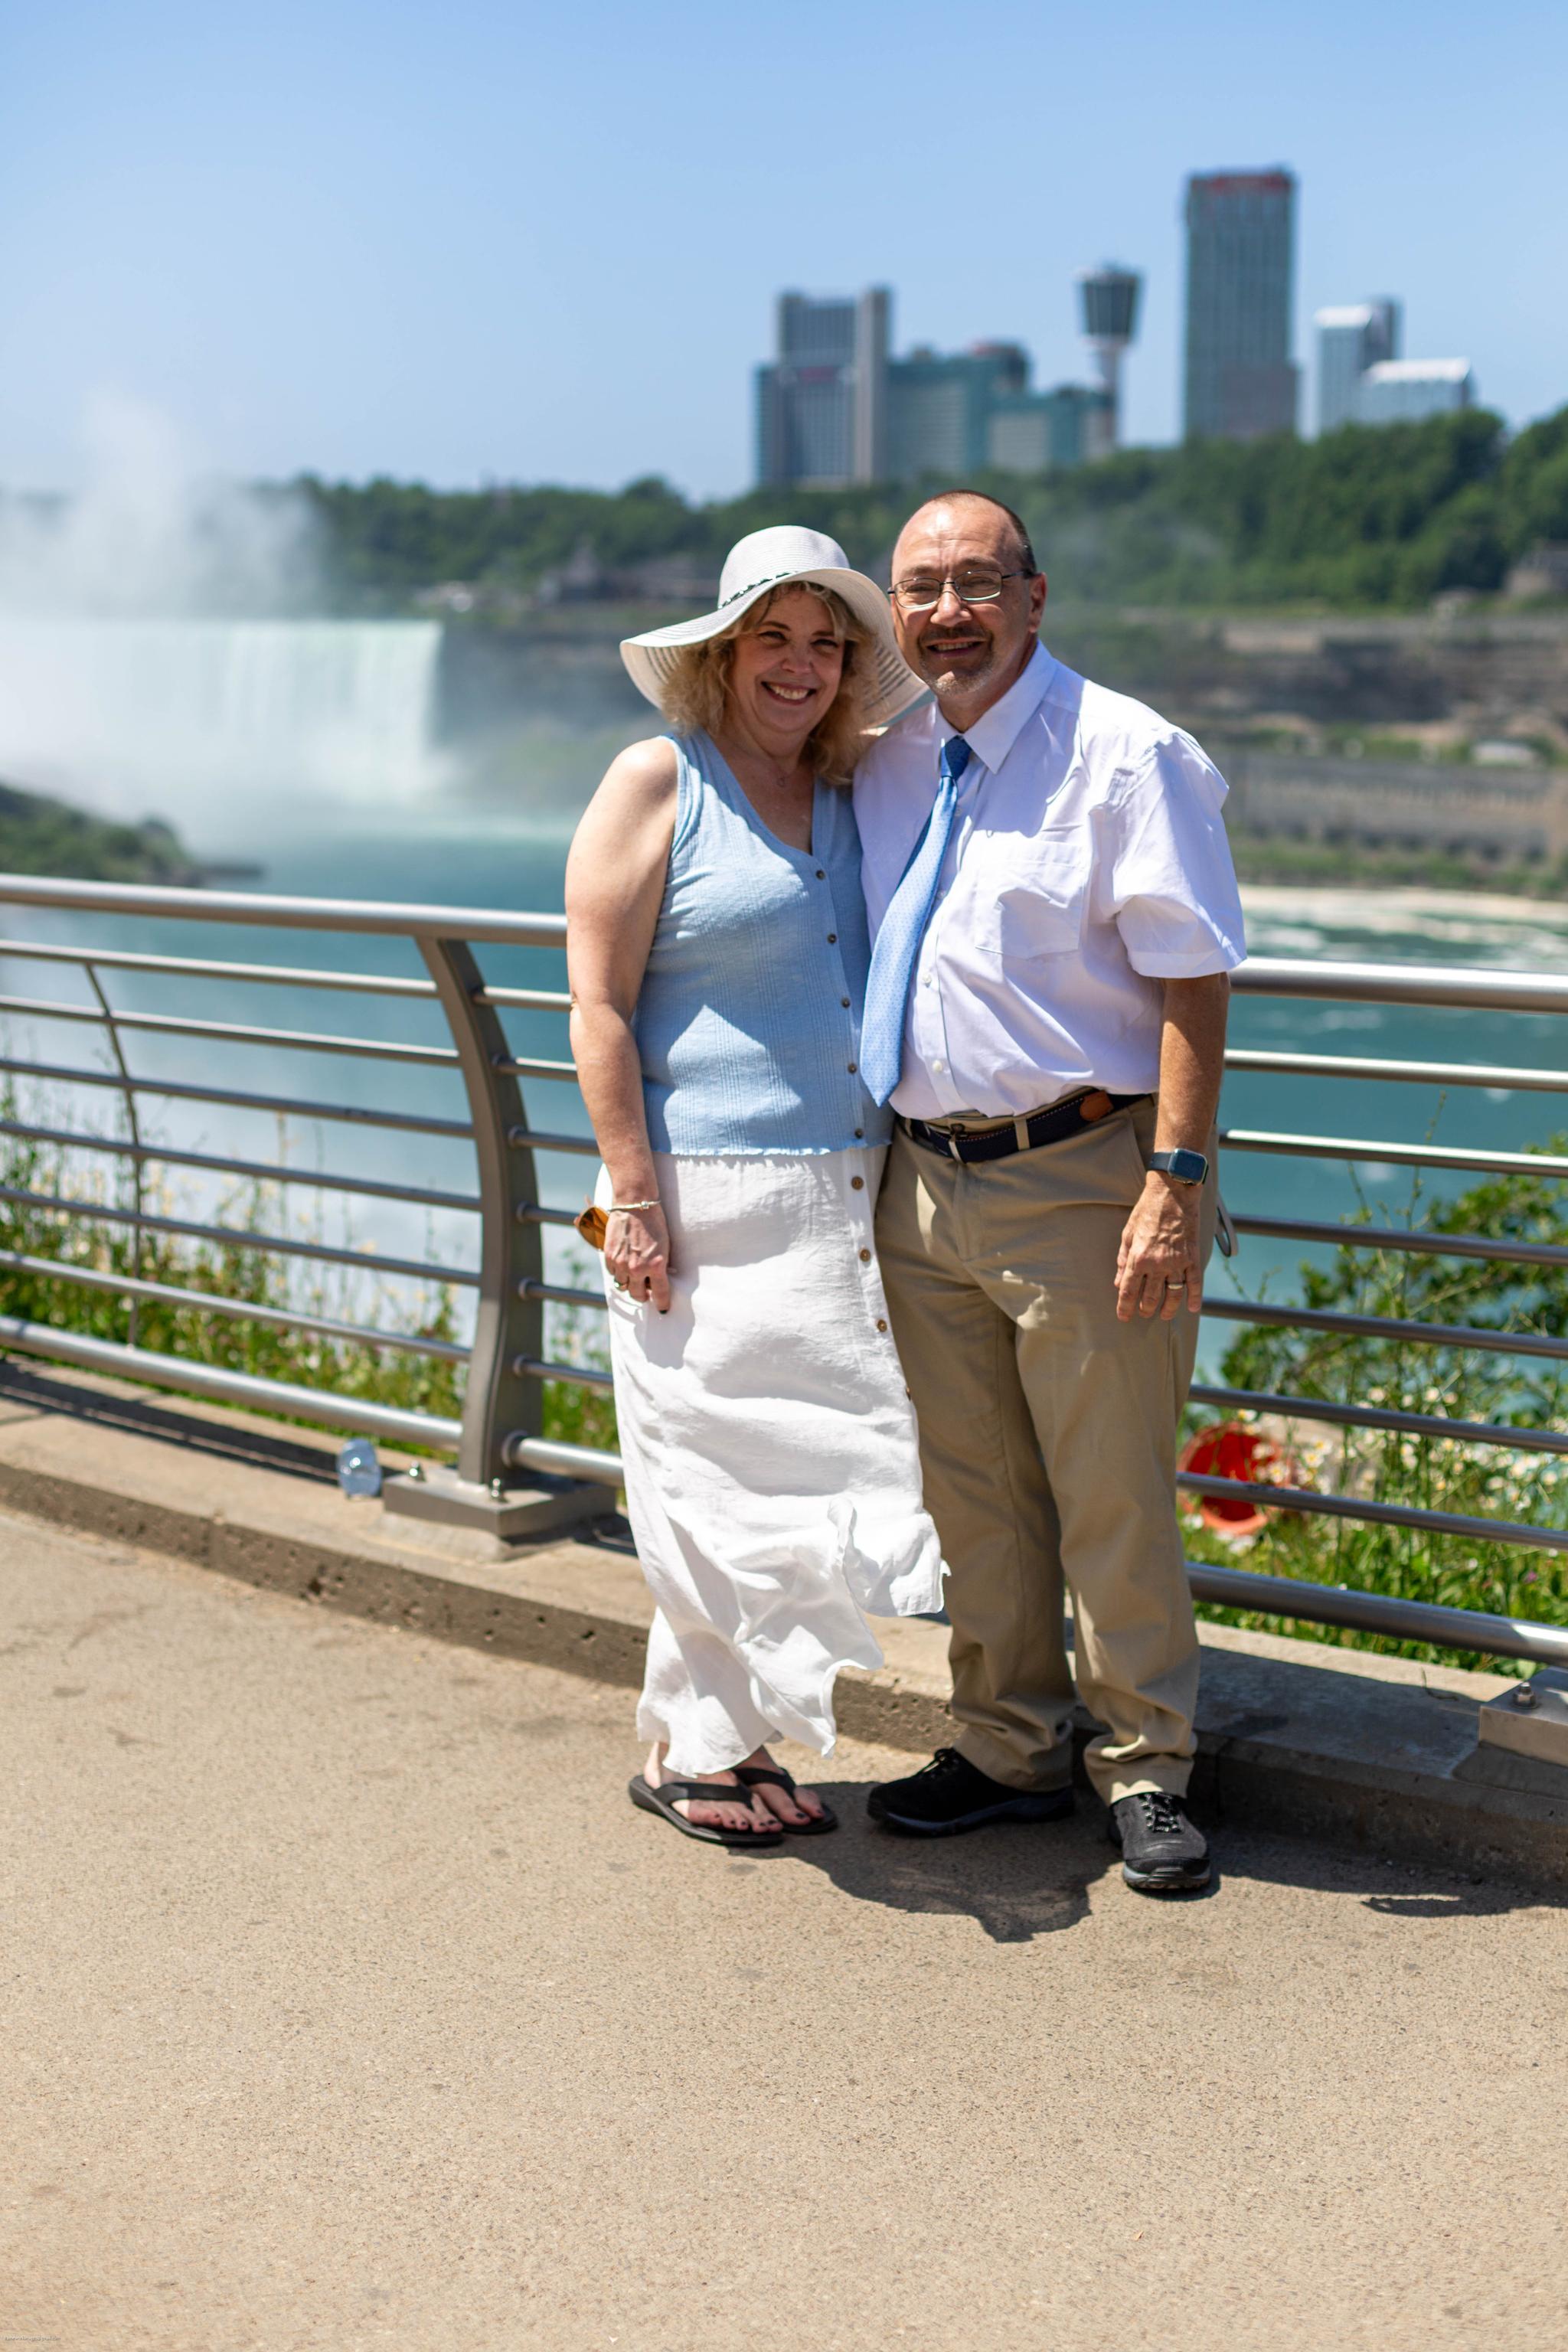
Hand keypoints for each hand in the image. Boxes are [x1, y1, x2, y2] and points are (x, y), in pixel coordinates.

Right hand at [605, 1204, 671, 1311]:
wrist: (635, 1204)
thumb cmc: (655, 1224)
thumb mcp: (665, 1246)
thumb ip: (661, 1266)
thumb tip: (660, 1280)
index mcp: (655, 1266)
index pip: (660, 1294)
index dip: (663, 1304)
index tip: (663, 1308)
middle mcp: (637, 1268)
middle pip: (638, 1295)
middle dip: (643, 1295)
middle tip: (647, 1290)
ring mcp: (621, 1263)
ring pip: (623, 1286)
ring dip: (629, 1284)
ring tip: (634, 1276)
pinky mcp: (609, 1256)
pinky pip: (613, 1273)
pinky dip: (618, 1272)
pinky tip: (624, 1263)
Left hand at [1115, 1173, 1202, 1322]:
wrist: (1172, 1193)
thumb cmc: (1147, 1210)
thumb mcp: (1127, 1233)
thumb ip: (1122, 1259)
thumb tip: (1117, 1281)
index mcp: (1137, 1258)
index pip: (1128, 1291)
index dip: (1124, 1307)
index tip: (1124, 1317)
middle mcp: (1157, 1264)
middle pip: (1150, 1297)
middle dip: (1146, 1309)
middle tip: (1144, 1313)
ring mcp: (1176, 1262)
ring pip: (1173, 1294)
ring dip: (1168, 1308)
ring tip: (1165, 1315)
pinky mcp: (1192, 1257)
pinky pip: (1195, 1282)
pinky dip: (1195, 1297)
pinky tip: (1192, 1307)